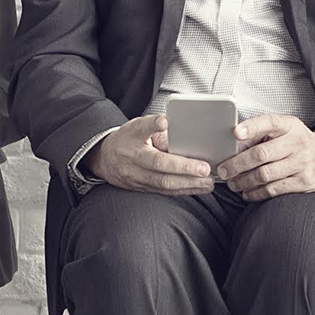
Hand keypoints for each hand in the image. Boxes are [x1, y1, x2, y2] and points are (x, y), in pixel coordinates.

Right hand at [85, 115, 214, 195]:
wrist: (105, 159)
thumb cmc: (127, 140)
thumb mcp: (136, 127)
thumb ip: (153, 127)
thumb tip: (173, 127)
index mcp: (132, 143)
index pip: (143, 134)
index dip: (153, 127)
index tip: (165, 122)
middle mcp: (134, 163)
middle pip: (159, 168)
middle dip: (184, 170)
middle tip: (205, 169)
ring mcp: (138, 179)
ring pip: (164, 185)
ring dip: (189, 185)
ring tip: (208, 182)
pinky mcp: (144, 189)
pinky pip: (166, 192)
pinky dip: (184, 191)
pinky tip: (199, 188)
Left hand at [216, 114, 314, 201]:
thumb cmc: (301, 142)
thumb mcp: (287, 130)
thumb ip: (263, 134)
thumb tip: (233, 145)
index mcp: (289, 126)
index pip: (268, 122)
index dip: (251, 127)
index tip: (235, 133)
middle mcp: (296, 143)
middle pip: (261, 154)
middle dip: (237, 164)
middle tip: (224, 170)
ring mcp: (301, 163)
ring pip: (264, 175)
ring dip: (243, 181)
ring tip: (233, 184)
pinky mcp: (303, 181)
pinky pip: (274, 189)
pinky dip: (256, 193)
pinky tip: (248, 192)